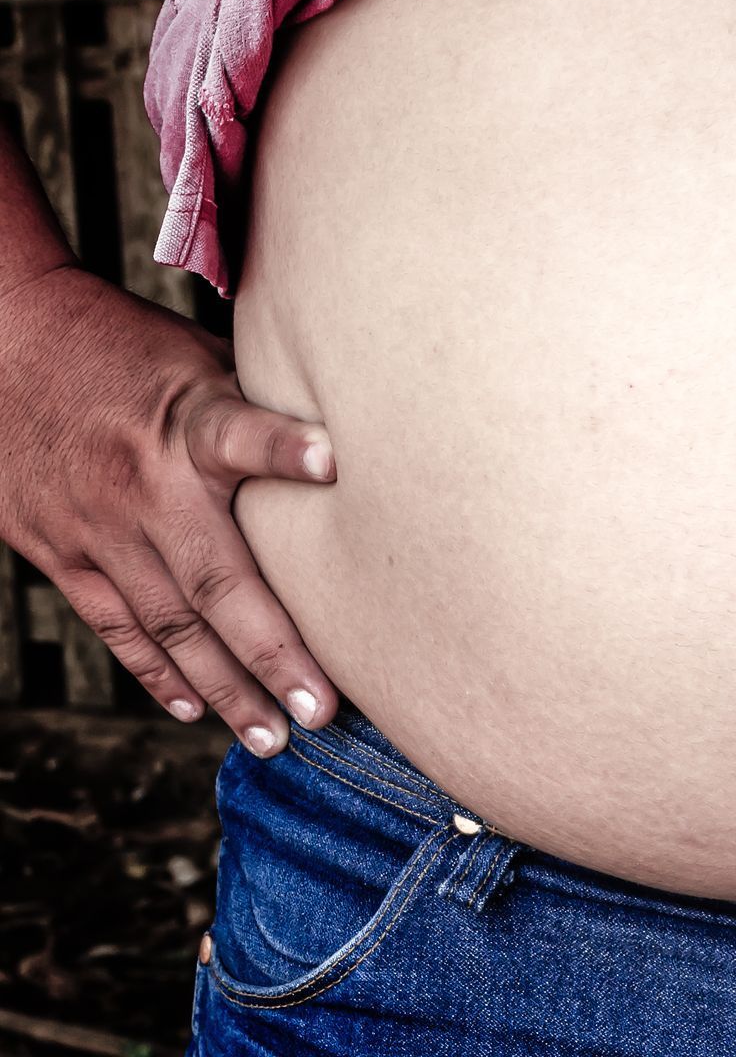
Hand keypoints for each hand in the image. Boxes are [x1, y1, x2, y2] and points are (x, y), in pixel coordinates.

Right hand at [0, 264, 340, 754]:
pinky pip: (115, 626)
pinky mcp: (60, 552)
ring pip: (168, 625)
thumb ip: (262, 406)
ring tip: (272, 736)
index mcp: (188, 423)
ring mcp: (98, 528)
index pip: (242, 433)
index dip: (286, 446)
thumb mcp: (202, 355)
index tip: (335, 461)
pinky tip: (193, 708)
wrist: (5, 346)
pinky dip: (156, 672)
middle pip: (216, 579)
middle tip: (322, 710)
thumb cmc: (129, 349)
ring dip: (223, 688)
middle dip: (273, 653)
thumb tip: (354, 437)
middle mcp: (145, 486)